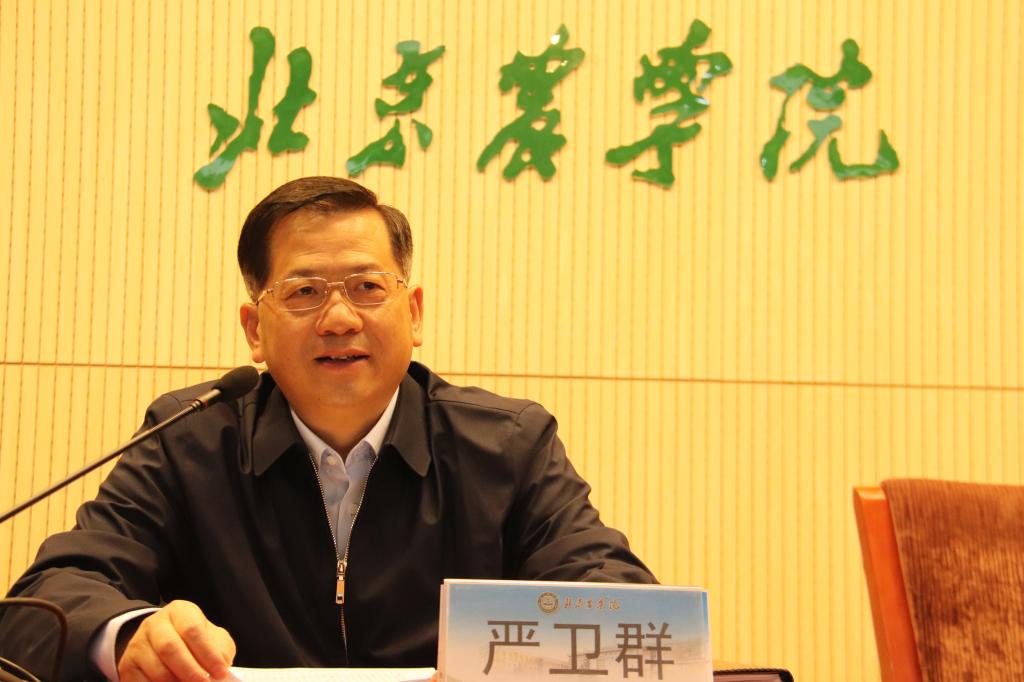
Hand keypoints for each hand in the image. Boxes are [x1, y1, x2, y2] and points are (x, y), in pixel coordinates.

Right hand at [117, 600, 235, 680]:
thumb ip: (220, 650)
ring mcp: (137, 644)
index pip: (193, 629)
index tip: (220, 672)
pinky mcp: (127, 666)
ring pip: (156, 669)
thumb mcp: (213, 637)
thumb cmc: (194, 641)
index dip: (208, 653)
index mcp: (180, 611)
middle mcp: (155, 624)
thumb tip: (221, 666)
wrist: (161, 643)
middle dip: (190, 671)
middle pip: (170, 648)